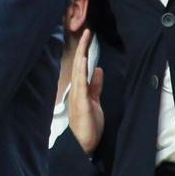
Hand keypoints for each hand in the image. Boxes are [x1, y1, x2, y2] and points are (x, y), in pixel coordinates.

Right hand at [67, 29, 104, 155]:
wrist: (83, 144)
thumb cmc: (88, 124)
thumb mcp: (94, 101)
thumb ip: (95, 86)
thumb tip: (98, 70)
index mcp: (80, 89)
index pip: (82, 67)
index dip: (85, 51)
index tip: (88, 37)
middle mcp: (76, 90)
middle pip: (79, 65)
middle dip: (83, 48)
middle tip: (87, 31)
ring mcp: (77, 96)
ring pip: (78, 72)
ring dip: (81, 56)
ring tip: (85, 41)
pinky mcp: (81, 103)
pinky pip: (81, 85)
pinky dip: (81, 72)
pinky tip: (83, 62)